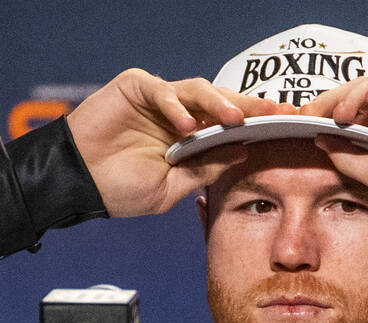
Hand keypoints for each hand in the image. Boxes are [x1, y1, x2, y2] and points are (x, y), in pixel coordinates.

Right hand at [66, 69, 278, 216]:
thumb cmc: (121, 189)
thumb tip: (245, 152)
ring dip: (218, 103)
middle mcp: (179, 114)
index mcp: (192, 138)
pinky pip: (161, 89)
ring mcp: (158, 99)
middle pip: (221, 103)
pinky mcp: (135, 87)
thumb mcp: (173, 186)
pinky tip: (186, 124)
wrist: (79, 184)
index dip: (258, 123)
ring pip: (197, 91)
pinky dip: (175, 105)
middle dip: (249, 107)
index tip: (288, 125)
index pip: (231, 125)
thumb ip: (207, 168)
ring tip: (234, 120)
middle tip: (275, 113)